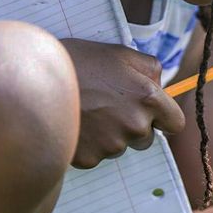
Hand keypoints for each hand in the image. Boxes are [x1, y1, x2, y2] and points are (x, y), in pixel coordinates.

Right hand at [60, 38, 185, 168]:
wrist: (36, 80)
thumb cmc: (79, 62)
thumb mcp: (120, 53)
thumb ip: (150, 68)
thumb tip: (160, 84)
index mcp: (148, 99)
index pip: (176, 123)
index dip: (163, 118)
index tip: (151, 113)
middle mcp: (135, 125)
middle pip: (146, 138)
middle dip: (132, 125)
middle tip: (107, 106)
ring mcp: (112, 145)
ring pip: (119, 146)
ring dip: (109, 134)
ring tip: (86, 112)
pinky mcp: (89, 159)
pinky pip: (96, 155)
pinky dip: (88, 144)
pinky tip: (75, 124)